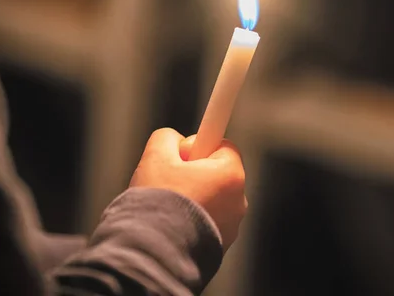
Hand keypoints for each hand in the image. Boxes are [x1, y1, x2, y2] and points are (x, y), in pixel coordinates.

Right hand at [130, 128, 246, 251]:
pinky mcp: (221, 245)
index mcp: (230, 175)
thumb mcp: (155, 157)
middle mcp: (239, 201)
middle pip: (217, 172)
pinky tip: (172, 224)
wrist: (154, 255)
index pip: (223, 145)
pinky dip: (193, 220)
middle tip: (170, 179)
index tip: (187, 148)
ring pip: (212, 199)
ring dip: (193, 197)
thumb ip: (167, 138)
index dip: (200, 144)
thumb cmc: (158, 205)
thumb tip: (173, 141)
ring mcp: (232, 226)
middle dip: (194, 172)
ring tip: (167, 206)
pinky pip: (208, 222)